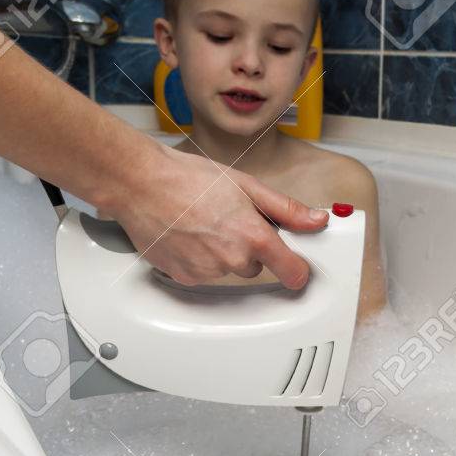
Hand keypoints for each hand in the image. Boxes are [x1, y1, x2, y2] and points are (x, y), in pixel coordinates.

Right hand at [107, 141, 328, 287]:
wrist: (141, 183)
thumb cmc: (188, 178)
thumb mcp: (247, 185)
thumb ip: (285, 209)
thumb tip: (315, 220)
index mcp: (252, 235)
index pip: (291, 270)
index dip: (297, 269)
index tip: (297, 269)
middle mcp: (231, 258)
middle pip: (255, 267)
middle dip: (249, 248)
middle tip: (229, 221)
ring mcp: (206, 270)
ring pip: (228, 270)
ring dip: (222, 253)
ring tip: (204, 224)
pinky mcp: (184, 276)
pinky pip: (203, 274)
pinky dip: (199, 259)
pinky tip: (188, 236)